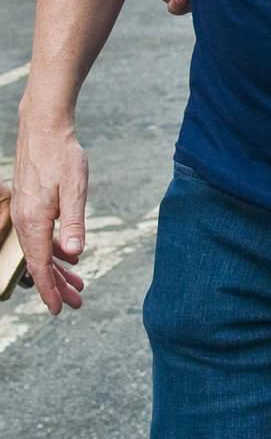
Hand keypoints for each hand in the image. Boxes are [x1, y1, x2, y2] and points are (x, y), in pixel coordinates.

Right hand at [10, 115, 87, 314]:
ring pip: (41, 249)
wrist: (44, 130)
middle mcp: (25, 220)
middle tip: (78, 302)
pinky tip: (71, 255)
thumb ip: (74, 222)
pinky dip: (55, 248)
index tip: (60, 309)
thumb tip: (75, 253)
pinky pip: (41, 235)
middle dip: (58, 285)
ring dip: (59, 268)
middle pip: (40, 262)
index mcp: (34, 220)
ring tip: (79, 284)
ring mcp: (25, 212)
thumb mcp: (75, 189)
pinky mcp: (31, 205)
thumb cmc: (62, 156)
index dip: (50, 289)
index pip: (40, 265)